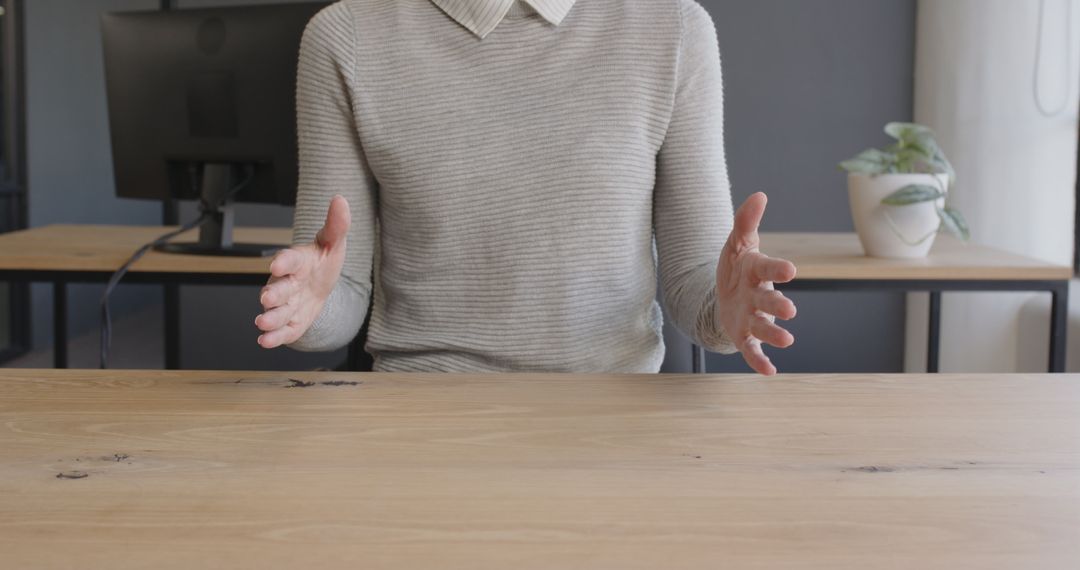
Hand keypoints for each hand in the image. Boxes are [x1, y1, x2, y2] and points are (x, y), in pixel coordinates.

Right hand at [255, 195, 350, 348]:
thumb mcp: (333, 243)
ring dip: (269, 318)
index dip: (283, 261)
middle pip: (278, 288)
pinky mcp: (290, 322)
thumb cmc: (323, 262)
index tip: (277, 263)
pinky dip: (274, 336)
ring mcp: (286, 304)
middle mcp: (286, 282)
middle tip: (266, 298)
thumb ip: (336, 224)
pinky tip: (266, 341)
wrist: (321, 286)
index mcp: (296, 262)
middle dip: (272, 294)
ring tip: (262, 323)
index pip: (289, 259)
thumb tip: (341, 199)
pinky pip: (282, 330)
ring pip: (276, 311)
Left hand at [715, 192, 797, 375]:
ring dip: (775, 334)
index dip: (778, 269)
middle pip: (769, 301)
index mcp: (758, 272)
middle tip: (790, 312)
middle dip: (778, 306)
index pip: (769, 269)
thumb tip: (759, 194)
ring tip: (787, 340)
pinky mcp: (744, 335)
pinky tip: (769, 372)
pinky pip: (752, 349)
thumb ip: (746, 221)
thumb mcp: (736, 243)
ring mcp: (753, 317)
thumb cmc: (736, 267)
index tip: (790, 270)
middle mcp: (759, 296)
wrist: (723, 294)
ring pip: (764, 327)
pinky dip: (759, 360)